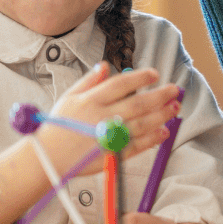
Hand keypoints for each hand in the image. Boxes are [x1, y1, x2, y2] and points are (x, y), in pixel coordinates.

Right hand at [41, 64, 180, 175]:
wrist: (47, 158)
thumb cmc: (58, 126)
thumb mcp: (68, 98)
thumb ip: (89, 81)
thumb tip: (105, 65)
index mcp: (89, 101)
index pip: (120, 84)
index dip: (140, 77)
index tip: (155, 74)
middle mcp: (100, 117)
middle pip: (137, 104)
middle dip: (160, 96)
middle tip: (175, 90)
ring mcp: (107, 137)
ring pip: (141, 124)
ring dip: (161, 115)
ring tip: (174, 107)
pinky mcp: (110, 155)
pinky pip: (136, 146)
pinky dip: (152, 139)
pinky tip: (164, 131)